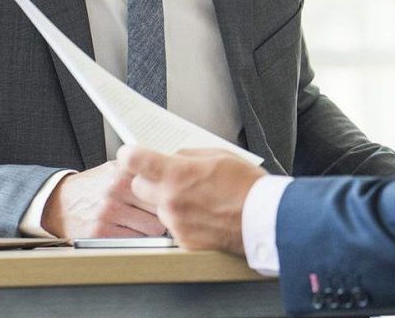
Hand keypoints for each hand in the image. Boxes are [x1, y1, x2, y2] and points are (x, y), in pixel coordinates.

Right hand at [40, 160, 166, 238]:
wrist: (60, 202)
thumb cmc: (94, 187)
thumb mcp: (116, 169)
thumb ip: (141, 172)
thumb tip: (172, 179)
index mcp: (123, 171)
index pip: (162, 187)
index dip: (170, 196)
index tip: (171, 200)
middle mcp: (115, 190)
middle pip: (161, 209)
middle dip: (163, 214)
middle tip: (158, 216)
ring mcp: (107, 212)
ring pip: (151, 229)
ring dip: (151, 230)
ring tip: (142, 224)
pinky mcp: (99, 233)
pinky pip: (134, 242)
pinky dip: (136, 241)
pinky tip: (128, 233)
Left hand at [116, 145, 265, 256]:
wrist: (264, 220)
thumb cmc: (247, 186)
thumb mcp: (218, 155)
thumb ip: (188, 155)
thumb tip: (172, 157)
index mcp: (177, 174)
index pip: (134, 161)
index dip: (130, 155)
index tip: (131, 154)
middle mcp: (171, 200)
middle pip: (138, 187)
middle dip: (149, 179)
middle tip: (170, 177)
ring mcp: (175, 224)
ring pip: (157, 207)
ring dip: (168, 201)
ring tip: (197, 198)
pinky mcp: (183, 241)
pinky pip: (172, 226)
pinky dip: (182, 219)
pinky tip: (203, 214)